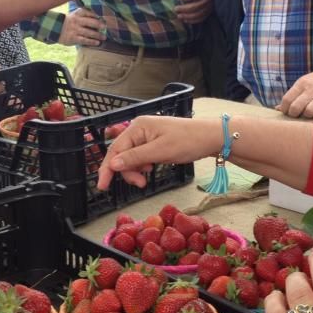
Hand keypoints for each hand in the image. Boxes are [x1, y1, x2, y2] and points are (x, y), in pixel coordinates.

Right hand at [59, 7, 104, 46]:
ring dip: (98, 35)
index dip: (97, 16)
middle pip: (90, 22)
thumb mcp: (76, 14)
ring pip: (89, 32)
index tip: (104, 20)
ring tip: (104, 37)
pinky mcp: (74, 38)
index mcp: (78, 13)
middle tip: (105, 27)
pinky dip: (92, 42)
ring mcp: (75, 30)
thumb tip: (101, 20)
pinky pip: (84, 40)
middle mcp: (77, 21)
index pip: (89, 13)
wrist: (56, 28)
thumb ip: (87, 15)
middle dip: (99, 24)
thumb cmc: (71, 21)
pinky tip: (97, 42)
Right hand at [98, 116, 222, 190]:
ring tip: (147, 178)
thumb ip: (135, 158)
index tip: (102, 186)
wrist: (211, 138)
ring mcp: (147, 136)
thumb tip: (113, 164)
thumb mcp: (160, 151)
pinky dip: (143, 166)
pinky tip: (151, 169)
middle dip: (127, 171)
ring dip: (136, 170)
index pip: (115, 149)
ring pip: (131, 158)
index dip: (107, 168)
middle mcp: (139, 129)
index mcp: (138, 127)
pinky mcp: (154, 143)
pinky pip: (141, 157)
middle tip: (140, 184)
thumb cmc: (187, 141)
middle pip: (122, 154)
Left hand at [175, 0, 213, 23]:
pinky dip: (193, 20)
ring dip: (188, 16)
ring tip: (178, 16)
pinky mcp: (210, 11)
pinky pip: (202, 18)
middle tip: (175, 9)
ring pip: (199, 13)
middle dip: (185, 8)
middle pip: (196, 6)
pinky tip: (185, 20)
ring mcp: (210, 6)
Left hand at [278, 70, 312, 118]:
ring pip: (309, 112)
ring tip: (307, 114)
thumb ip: (291, 96)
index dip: (284, 108)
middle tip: (295, 114)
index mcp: (301, 84)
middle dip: (293, 114)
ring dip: (306, 115)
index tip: (286, 111)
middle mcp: (311, 90)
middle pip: (296, 107)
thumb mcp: (301, 84)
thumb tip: (278, 109)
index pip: (287, 99)